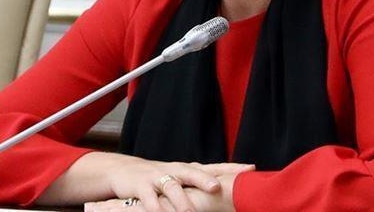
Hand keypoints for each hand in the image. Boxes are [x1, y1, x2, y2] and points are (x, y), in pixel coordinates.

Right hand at [85, 157, 250, 211]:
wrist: (123, 170)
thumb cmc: (159, 177)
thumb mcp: (181, 177)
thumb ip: (200, 181)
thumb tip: (227, 188)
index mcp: (187, 169)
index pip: (213, 167)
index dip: (231, 167)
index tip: (250, 168)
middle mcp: (175, 170)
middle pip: (192, 172)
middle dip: (204, 179)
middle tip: (217, 187)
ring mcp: (157, 177)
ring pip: (171, 187)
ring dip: (181, 200)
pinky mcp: (141, 187)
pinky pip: (150, 199)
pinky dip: (156, 208)